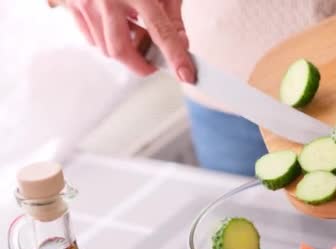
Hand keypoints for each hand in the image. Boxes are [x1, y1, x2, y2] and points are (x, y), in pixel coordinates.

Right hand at [63, 0, 194, 82]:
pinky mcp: (70, 3)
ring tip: (135, 34)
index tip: (186, 74)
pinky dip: (106, 39)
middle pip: (121, 50)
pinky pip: (90, 36)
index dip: (175, 56)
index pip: (160, 32)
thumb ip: (172, 15)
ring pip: (104, 47)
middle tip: (154, 64)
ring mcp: (85, 1)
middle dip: (140, 64)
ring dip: (124, 50)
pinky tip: (117, 24)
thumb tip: (181, 44)